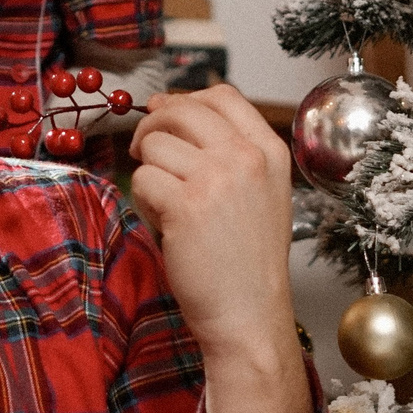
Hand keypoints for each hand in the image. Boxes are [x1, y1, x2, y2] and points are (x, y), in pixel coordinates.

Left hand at [128, 85, 311, 412]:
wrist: (249, 317)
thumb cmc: (247, 261)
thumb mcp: (259, 193)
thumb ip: (228, 151)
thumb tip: (168, 106)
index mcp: (270, 152)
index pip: (222, 95)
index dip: (185, 100)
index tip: (167, 117)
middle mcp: (247, 157)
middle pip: (182, 109)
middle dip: (153, 126)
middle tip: (146, 154)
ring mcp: (217, 178)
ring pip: (155, 144)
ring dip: (148, 171)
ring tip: (165, 205)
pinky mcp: (185, 204)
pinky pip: (142, 179)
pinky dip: (142, 202)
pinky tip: (162, 226)